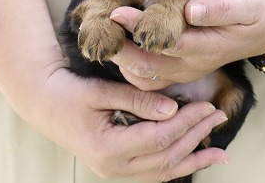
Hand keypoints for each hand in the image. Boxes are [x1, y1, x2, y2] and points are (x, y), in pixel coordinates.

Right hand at [29, 67, 227, 181]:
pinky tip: (197, 159)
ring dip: (194, 159)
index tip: (206, 105)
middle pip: (166, 156)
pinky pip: (155, 172)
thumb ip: (137, 100)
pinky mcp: (120, 168)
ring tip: (220, 151)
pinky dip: (178, 165)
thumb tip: (172, 108)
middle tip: (218, 115)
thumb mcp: (101, 92)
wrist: (44, 105)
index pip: (158, 138)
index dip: (186, 123)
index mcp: (108, 148)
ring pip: (164, 172)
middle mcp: (114, 167)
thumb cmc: (69, 94)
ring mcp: (116, 172)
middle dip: (196, 136)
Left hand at [111, 0, 264, 90]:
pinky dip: (131, 69)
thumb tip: (190, 10)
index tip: (117, 12)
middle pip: (148, 66)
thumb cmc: (254, 10)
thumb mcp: (245, 3)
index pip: (166, 41)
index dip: (139, 28)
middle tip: (102, 28)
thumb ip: (219, 8)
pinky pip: (150, 79)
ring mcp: (186, 71)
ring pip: (145, 78)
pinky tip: (120, 50)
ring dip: (123, 62)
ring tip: (106, 39)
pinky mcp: (181, 71)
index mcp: (207, 48)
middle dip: (121, 50)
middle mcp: (193, 65)